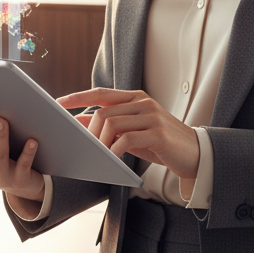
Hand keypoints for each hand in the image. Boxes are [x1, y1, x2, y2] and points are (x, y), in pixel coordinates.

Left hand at [57, 88, 199, 186]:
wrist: (194, 153)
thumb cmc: (160, 143)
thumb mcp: (132, 131)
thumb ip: (109, 124)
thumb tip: (79, 121)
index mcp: (135, 98)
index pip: (101, 93)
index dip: (78, 96)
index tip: (59, 103)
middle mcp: (143, 103)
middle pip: (104, 111)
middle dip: (90, 131)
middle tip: (85, 147)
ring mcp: (151, 116)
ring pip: (112, 123)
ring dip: (100, 142)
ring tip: (98, 155)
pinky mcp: (158, 133)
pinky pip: (126, 139)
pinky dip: (115, 150)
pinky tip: (113, 159)